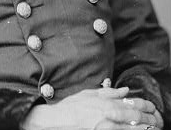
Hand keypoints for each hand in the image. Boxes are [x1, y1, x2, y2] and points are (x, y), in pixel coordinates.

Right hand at [21, 87, 160, 129]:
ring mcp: (109, 129)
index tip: (152, 107)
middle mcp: (110, 116)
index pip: (133, 103)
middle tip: (157, 119)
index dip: (146, 105)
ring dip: (145, 128)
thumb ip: (109, 92)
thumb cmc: (72, 107)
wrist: (59, 122)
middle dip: (150, 118)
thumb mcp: (89, 94)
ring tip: (152, 127)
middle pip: (137, 117)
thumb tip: (125, 90)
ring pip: (134, 129)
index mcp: (107, 102)